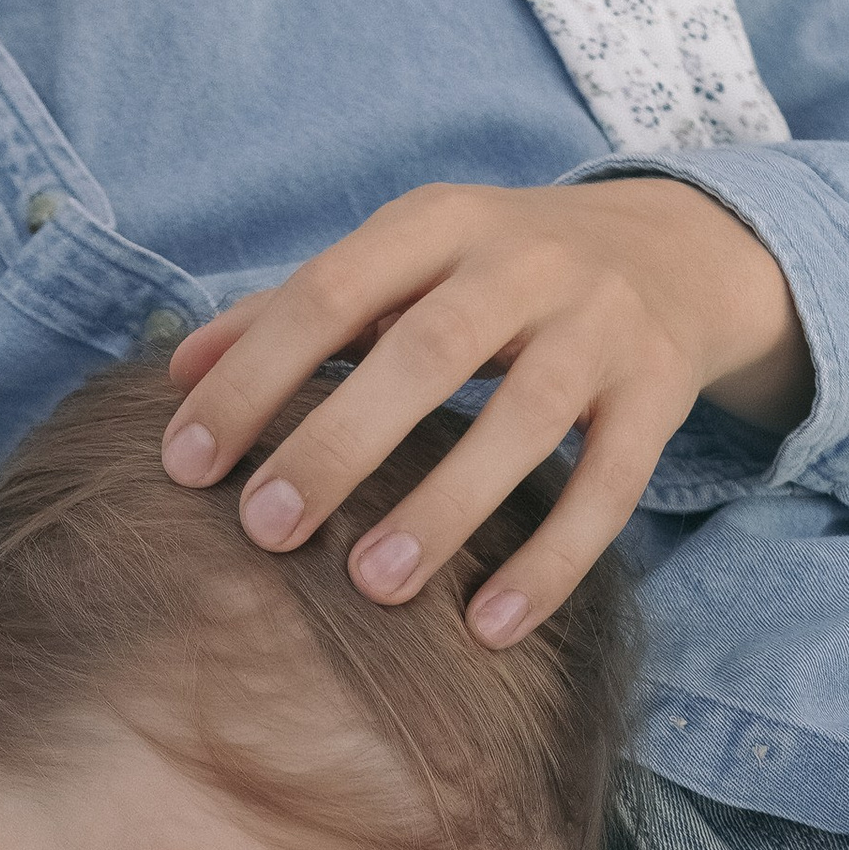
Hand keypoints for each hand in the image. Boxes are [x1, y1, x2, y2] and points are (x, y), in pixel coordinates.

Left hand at [161, 178, 811, 640]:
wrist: (674, 250)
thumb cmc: (495, 271)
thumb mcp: (403, 261)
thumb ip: (294, 310)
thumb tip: (174, 374)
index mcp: (438, 223)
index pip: (330, 293)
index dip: (254, 376)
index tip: (185, 464)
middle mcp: (525, 262)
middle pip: (428, 353)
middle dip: (341, 443)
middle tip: (267, 531)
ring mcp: (601, 327)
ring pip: (525, 420)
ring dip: (447, 506)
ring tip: (374, 587)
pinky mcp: (659, 395)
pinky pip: (609, 487)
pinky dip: (552, 559)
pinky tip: (490, 625)